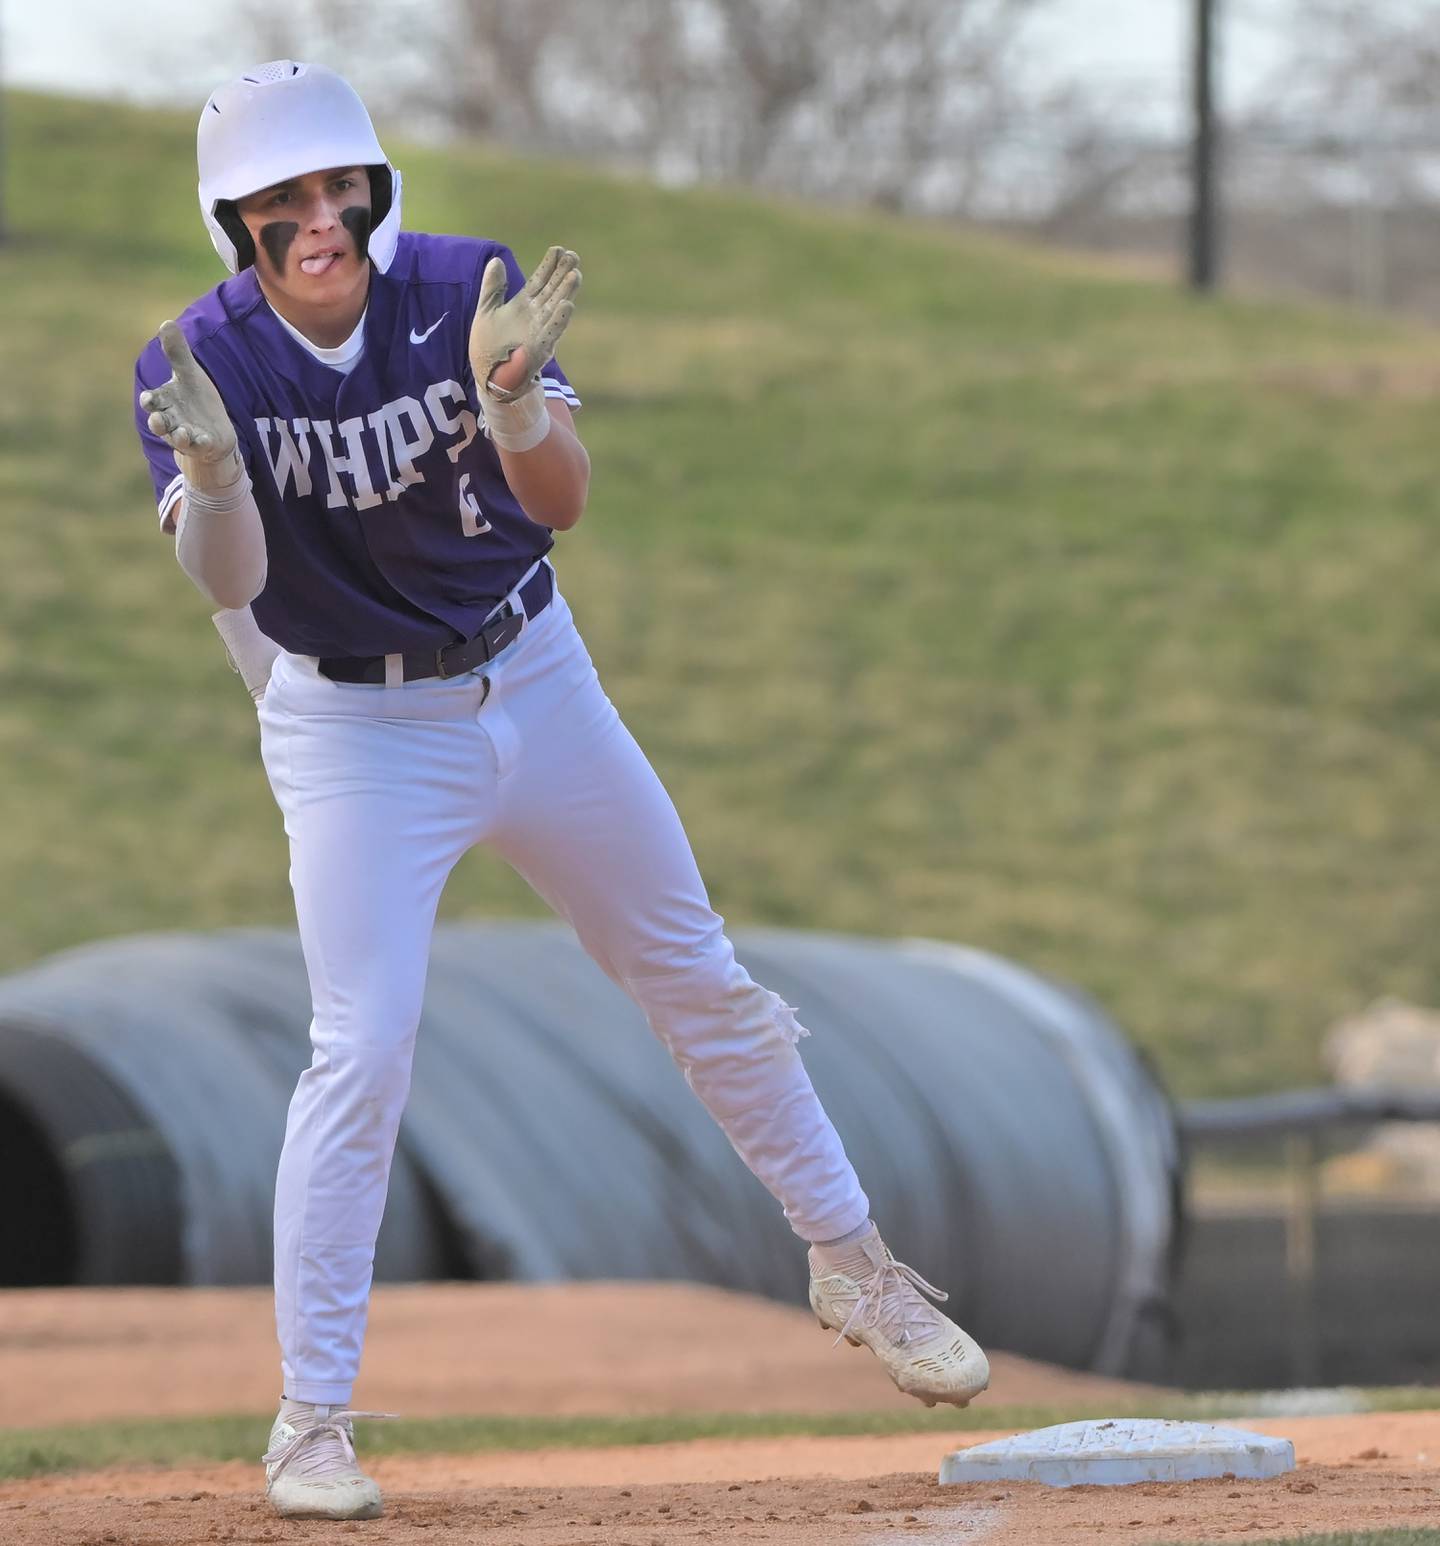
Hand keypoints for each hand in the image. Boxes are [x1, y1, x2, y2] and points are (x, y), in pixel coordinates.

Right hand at [139, 320, 237, 468]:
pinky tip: (206, 439)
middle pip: (159, 423)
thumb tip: (166, 322)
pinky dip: (201, 443)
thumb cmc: (196, 400)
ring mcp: (186, 435)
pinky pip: (199, 446)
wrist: (215, 428)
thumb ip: (177, 353)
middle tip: (158, 419)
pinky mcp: (203, 445)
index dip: (149, 401)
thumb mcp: (189, 374)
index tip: (149, 399)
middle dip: (158, 423)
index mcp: (164, 402)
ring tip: (183, 432)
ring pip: (178, 438)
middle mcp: (171, 421)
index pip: (152, 402)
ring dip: (179, 435)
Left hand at [469, 246, 580, 399]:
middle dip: (563, 274)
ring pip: (555, 308)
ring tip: (576, 274)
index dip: (549, 266)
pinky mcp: (539, 349)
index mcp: (524, 306)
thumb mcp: (486, 311)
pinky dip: (560, 320)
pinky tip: (568, 305)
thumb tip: (497, 260)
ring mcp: (539, 332)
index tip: (558, 249)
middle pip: (552, 291)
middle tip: (574, 256)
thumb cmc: (488, 346)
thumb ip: (492, 288)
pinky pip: (552, 333)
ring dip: (566, 292)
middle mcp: (535, 317)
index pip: (539, 281)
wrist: (488, 377)